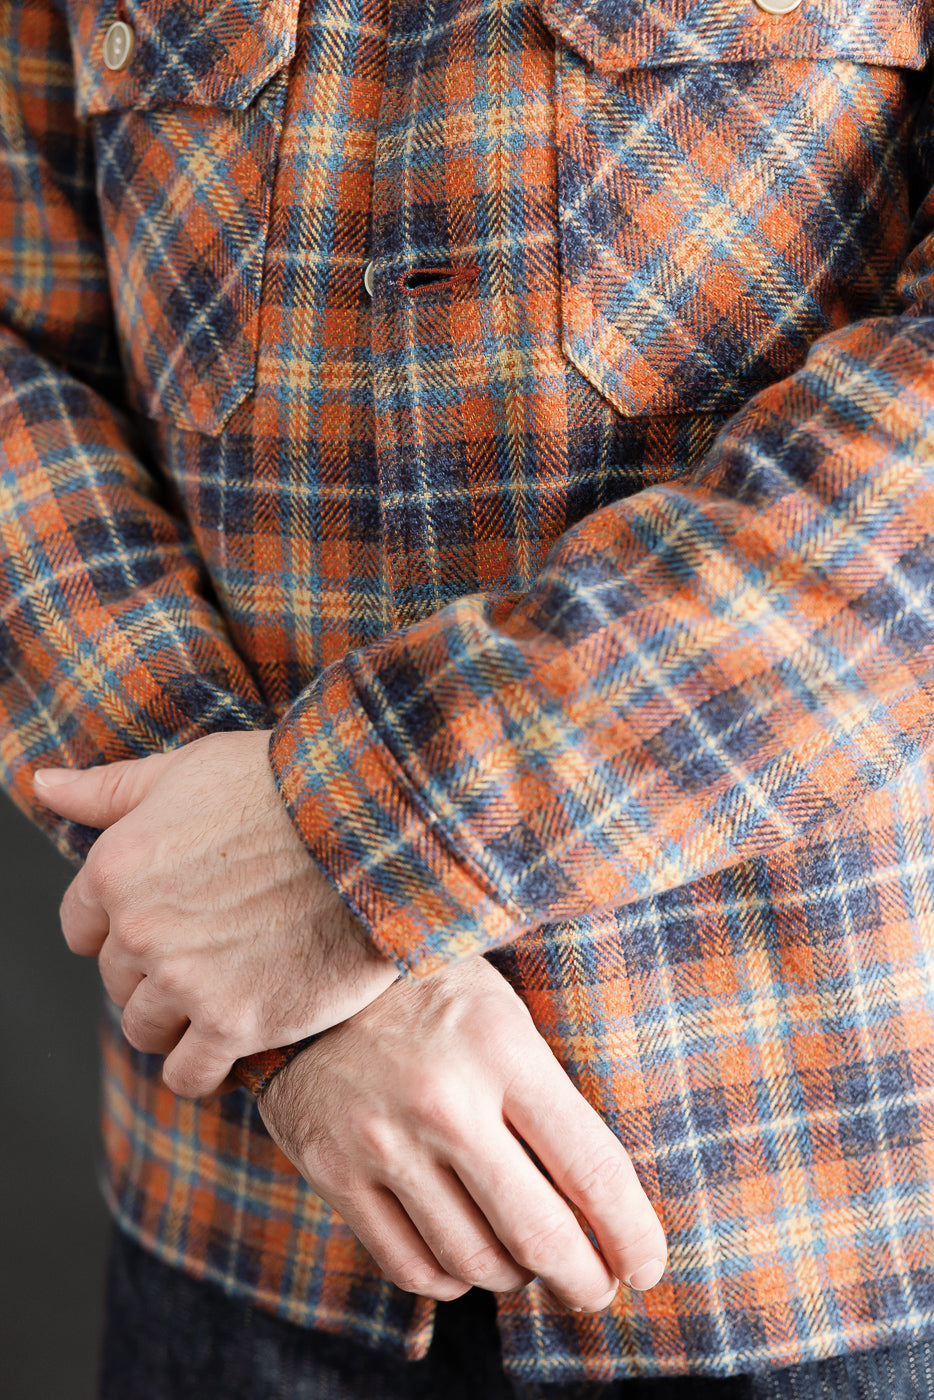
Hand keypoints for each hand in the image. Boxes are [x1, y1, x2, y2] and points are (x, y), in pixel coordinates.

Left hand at [33, 731, 397, 1096]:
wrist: (370, 826)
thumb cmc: (283, 785)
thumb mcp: (187, 768)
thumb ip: (109, 788)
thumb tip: (45, 784)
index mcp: (115, 868)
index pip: (81, 928)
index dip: (122, 927)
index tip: (166, 922)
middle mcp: (137, 931)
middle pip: (117, 980)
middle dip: (155, 969)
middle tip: (213, 949)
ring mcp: (184, 982)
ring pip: (146, 1030)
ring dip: (177, 1019)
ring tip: (226, 992)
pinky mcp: (236, 1024)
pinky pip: (190, 1074)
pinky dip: (204, 1066)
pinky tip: (232, 1041)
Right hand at [258, 956, 666, 1309]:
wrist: (302, 967)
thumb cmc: (425, 984)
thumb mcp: (499, 1008)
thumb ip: (547, 1091)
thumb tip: (604, 1196)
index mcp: (501, 1046)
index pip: (591, 1166)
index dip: (631, 1232)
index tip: (647, 1264)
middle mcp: (444, 1100)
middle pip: (538, 1233)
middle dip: (582, 1279)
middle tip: (595, 1287)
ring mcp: (382, 1140)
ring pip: (475, 1261)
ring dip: (514, 1277)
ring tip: (525, 1261)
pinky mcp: (332, 1170)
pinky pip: (409, 1265)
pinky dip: (450, 1279)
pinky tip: (463, 1257)